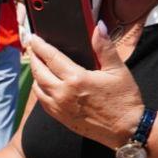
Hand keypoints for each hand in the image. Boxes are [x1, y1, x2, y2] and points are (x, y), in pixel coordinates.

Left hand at [27, 23, 143, 147]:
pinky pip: (42, 101)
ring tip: (37, 64)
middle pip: (39, 72)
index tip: (34, 38)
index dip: (40, 46)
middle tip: (32, 48)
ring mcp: (59, 107)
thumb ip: (105, 48)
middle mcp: (63, 93)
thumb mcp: (118, 70)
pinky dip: (39, 90)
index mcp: (76, 79)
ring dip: (36, 74)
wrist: (125, 129)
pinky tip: (43, 84)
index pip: (51, 57)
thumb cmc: (124, 99)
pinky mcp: (60, 117)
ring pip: (38, 87)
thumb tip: (99, 27)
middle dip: (34, 58)